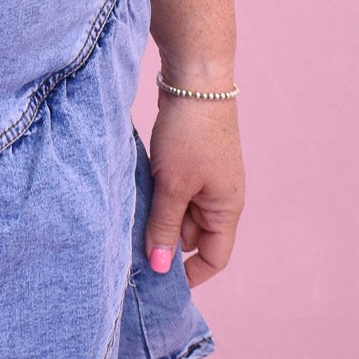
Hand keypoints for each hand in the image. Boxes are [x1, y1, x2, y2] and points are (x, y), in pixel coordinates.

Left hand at [145, 94, 244, 286]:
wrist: (195, 79)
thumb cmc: (190, 134)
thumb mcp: (174, 185)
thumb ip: (165, 227)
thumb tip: (159, 268)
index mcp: (227, 208)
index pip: (214, 258)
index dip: (189, 274)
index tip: (157, 280)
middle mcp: (220, 197)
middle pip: (193, 236)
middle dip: (166, 241)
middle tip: (131, 243)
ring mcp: (205, 177)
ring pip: (179, 211)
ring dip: (158, 215)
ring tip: (131, 214)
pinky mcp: (189, 160)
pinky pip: (173, 190)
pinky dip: (156, 194)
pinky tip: (135, 191)